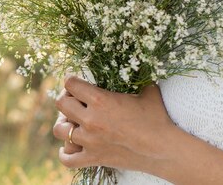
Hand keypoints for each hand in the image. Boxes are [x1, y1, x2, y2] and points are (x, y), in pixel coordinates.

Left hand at [53, 75, 174, 172]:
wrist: (163, 148)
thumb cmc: (157, 117)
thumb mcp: (147, 90)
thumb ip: (138, 77)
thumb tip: (140, 64)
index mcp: (101, 99)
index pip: (71, 84)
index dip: (71, 79)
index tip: (74, 79)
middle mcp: (91, 119)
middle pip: (61, 104)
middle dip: (66, 97)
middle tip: (74, 98)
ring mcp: (90, 141)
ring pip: (60, 130)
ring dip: (64, 123)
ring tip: (73, 120)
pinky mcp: (93, 159)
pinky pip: (67, 158)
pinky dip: (65, 152)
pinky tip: (71, 145)